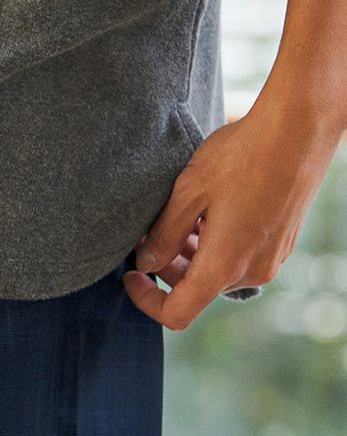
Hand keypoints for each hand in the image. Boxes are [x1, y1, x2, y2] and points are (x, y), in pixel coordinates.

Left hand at [123, 98, 341, 328]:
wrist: (303, 123)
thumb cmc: (244, 154)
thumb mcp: (188, 193)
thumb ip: (163, 237)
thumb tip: (147, 262)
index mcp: (224, 267)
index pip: (177, 313)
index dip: (147, 300)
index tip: (132, 276)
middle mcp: (252, 271)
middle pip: (197, 290)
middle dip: (169, 268)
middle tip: (152, 233)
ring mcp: (272, 257)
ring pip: (219, 271)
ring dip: (194, 254)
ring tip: (183, 217)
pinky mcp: (283, 241)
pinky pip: (242, 256)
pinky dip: (219, 244)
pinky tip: (212, 211)